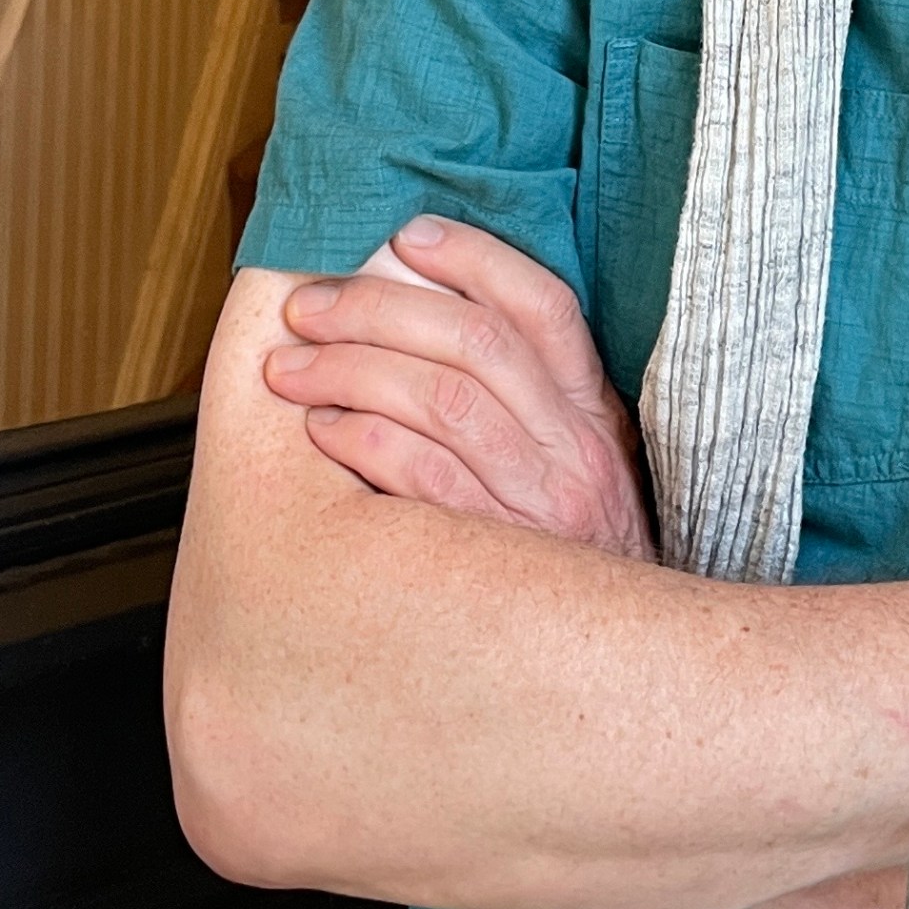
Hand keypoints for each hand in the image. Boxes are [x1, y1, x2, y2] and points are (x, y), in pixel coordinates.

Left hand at [261, 216, 655, 560]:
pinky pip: (426, 479)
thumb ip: (528, 397)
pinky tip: (322, 432)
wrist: (616, 673)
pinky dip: (366, 442)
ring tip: (292, 369)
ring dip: (352, 370)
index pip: (544, 305)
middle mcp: (576, 450)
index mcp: (593, 413)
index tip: (407, 234)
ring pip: (443, 401)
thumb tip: (426, 313)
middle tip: (308, 308)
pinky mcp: (501, 559)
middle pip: (475, 342)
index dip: (474, 258)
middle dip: (377, 310)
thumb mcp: (577, 468)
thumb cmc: (572, 561)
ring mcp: (542, 505)